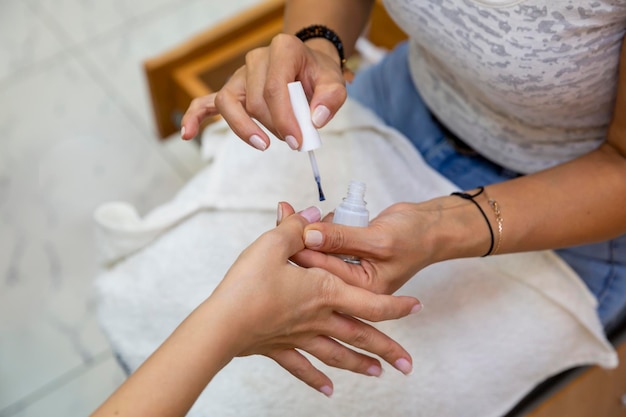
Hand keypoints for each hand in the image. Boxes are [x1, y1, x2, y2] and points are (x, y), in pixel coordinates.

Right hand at [181, 34, 345, 150]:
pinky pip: (207, 103)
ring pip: (231, 104)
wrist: (308, 66)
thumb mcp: (335, 83)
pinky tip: (188, 135)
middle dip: (275, 126)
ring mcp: (240, 75)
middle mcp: (257, 58)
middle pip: (256, 100)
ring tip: (262, 144)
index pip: (275, 88)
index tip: (298, 141)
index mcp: (283, 50)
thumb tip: (315, 120)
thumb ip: (331, 99)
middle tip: (295, 140)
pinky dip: (196, 117)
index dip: (284, 119)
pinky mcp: (232, 91)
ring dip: (246, 128)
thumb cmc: (318, 75)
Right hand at [208, 203, 420, 394]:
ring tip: (378, 374)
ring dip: (359, 364)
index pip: (372, 303)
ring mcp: (300, 337)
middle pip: (361, 336)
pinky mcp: (279, 348)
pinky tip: (328, 391)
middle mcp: (318, 318)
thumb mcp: (273, 243)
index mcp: (324, 291)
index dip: (397, 306)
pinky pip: (302, 367)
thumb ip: (298, 227)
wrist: (221, 324)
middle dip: (387, 349)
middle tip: (407, 364)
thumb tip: (315, 215)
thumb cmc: (248, 284)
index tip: (416, 308)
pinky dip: (315, 379)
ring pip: (338, 354)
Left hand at [288, 202, 449, 294]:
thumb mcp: (379, 239)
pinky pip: (327, 242)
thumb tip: (308, 234)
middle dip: (298, 235)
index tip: (283, 227)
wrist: (431, 228)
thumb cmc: (414, 238)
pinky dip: (321, 227)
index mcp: (361, 292)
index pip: (323, 271)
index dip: (302, 248)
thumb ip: (343, 238)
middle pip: (315, 261)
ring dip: (307, 229)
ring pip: (318, 249)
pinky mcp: (348, 253)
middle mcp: (352, 284)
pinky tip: (312, 214)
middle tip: (282, 211)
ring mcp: (349, 268)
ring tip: (290, 209)